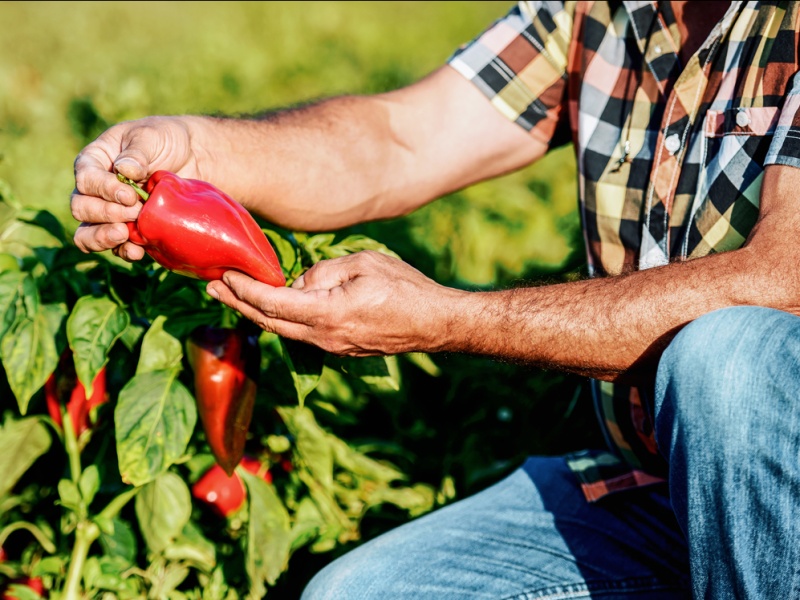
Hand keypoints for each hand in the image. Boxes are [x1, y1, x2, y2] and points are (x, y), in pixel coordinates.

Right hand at [71, 116, 200, 260]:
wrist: (194, 158)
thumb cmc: (166, 140)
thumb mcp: (151, 136)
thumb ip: (136, 152)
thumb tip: (124, 170)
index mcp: (95, 162)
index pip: (85, 180)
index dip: (103, 190)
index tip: (129, 195)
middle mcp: (96, 189)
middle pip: (82, 208)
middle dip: (106, 213)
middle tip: (136, 211)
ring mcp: (110, 213)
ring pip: (88, 233)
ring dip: (103, 237)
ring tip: (124, 235)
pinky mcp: (129, 230)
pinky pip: (116, 247)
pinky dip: (123, 251)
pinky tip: (138, 251)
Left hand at [206, 251, 465, 355]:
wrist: (436, 323)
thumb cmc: (405, 288)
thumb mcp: (362, 264)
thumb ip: (324, 272)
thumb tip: (301, 281)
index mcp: (326, 314)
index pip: (271, 302)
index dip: (242, 289)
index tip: (222, 274)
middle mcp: (323, 337)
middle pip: (269, 322)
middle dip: (237, 303)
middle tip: (211, 286)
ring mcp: (332, 347)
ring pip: (284, 330)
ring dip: (257, 312)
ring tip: (236, 293)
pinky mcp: (341, 348)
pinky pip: (302, 333)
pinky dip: (281, 318)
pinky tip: (275, 305)